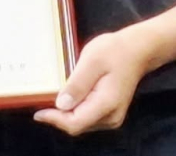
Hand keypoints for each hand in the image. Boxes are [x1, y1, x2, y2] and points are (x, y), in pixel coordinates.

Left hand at [34, 27, 160, 135]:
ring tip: (55, 95)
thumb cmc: (115, 51)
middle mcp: (111, 117)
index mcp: (106, 104)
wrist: (138, 50)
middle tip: (43, 100)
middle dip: (58, 116)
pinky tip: (70, 96)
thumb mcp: (92, 60)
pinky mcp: (110, 113)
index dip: (54, 119)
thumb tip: (61, 105)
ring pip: (80, 123)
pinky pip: (87, 117)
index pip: (74, 123)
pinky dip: (75, 110)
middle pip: (76, 125)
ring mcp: (112, 117)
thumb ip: (77, 84)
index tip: (38, 111)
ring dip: (66, 113)